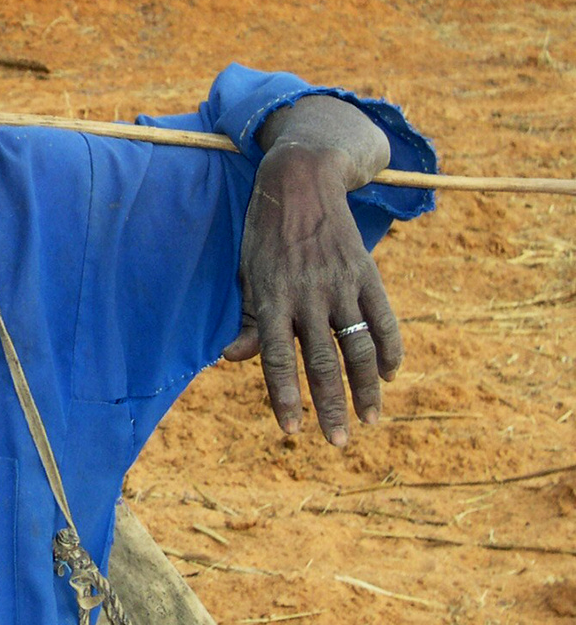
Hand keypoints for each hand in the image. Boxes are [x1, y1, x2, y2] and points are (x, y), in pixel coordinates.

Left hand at [220, 143, 403, 444]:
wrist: (301, 181)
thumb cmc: (263, 234)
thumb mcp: (246, 273)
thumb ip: (247, 319)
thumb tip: (232, 359)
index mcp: (271, 298)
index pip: (276, 359)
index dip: (284, 397)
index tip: (291, 430)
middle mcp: (307, 295)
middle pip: (322, 363)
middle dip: (330, 407)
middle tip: (338, 443)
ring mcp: (341, 285)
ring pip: (359, 348)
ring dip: (367, 389)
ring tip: (371, 420)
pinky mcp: (367, 273)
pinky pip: (384, 319)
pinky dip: (391, 349)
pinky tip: (391, 375)